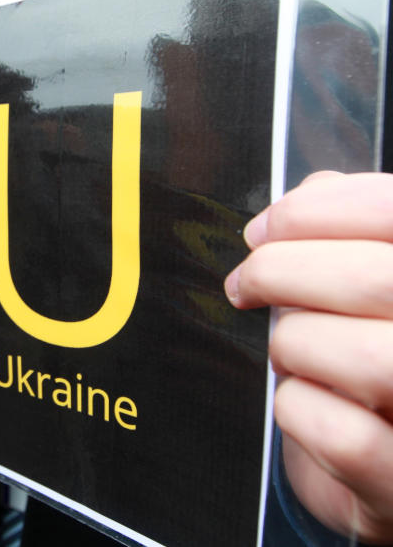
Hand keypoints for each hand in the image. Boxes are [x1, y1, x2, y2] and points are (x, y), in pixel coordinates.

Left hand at [226, 171, 392, 541]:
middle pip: (376, 279)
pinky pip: (341, 434)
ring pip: (367, 358)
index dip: (316, 211)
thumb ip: (358, 231)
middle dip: (281, 272)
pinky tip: (300, 400)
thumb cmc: (381, 358)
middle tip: (245, 284)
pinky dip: (297, 408)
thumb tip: (313, 191)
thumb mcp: (378, 287)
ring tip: (288, 349)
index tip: (263, 229)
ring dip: (297, 343)